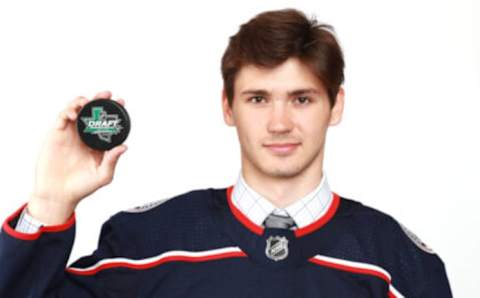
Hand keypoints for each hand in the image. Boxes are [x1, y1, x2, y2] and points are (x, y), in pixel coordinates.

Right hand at [27, 91, 127, 224]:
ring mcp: (70, 134)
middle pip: (92, 112)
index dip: (114, 111)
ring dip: (82, 102)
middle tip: (107, 94)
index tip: (122, 101)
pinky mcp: (56, 135)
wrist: (59, 194)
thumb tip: (124, 147)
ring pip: (76, 110)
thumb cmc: (82, 187)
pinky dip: (68, 111)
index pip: (107, 122)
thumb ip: (112, 161)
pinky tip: (74, 114)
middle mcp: (85, 135)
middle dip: (99, 99)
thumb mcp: (102, 175)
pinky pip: (62, 118)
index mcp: (97, 143)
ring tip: (88, 101)